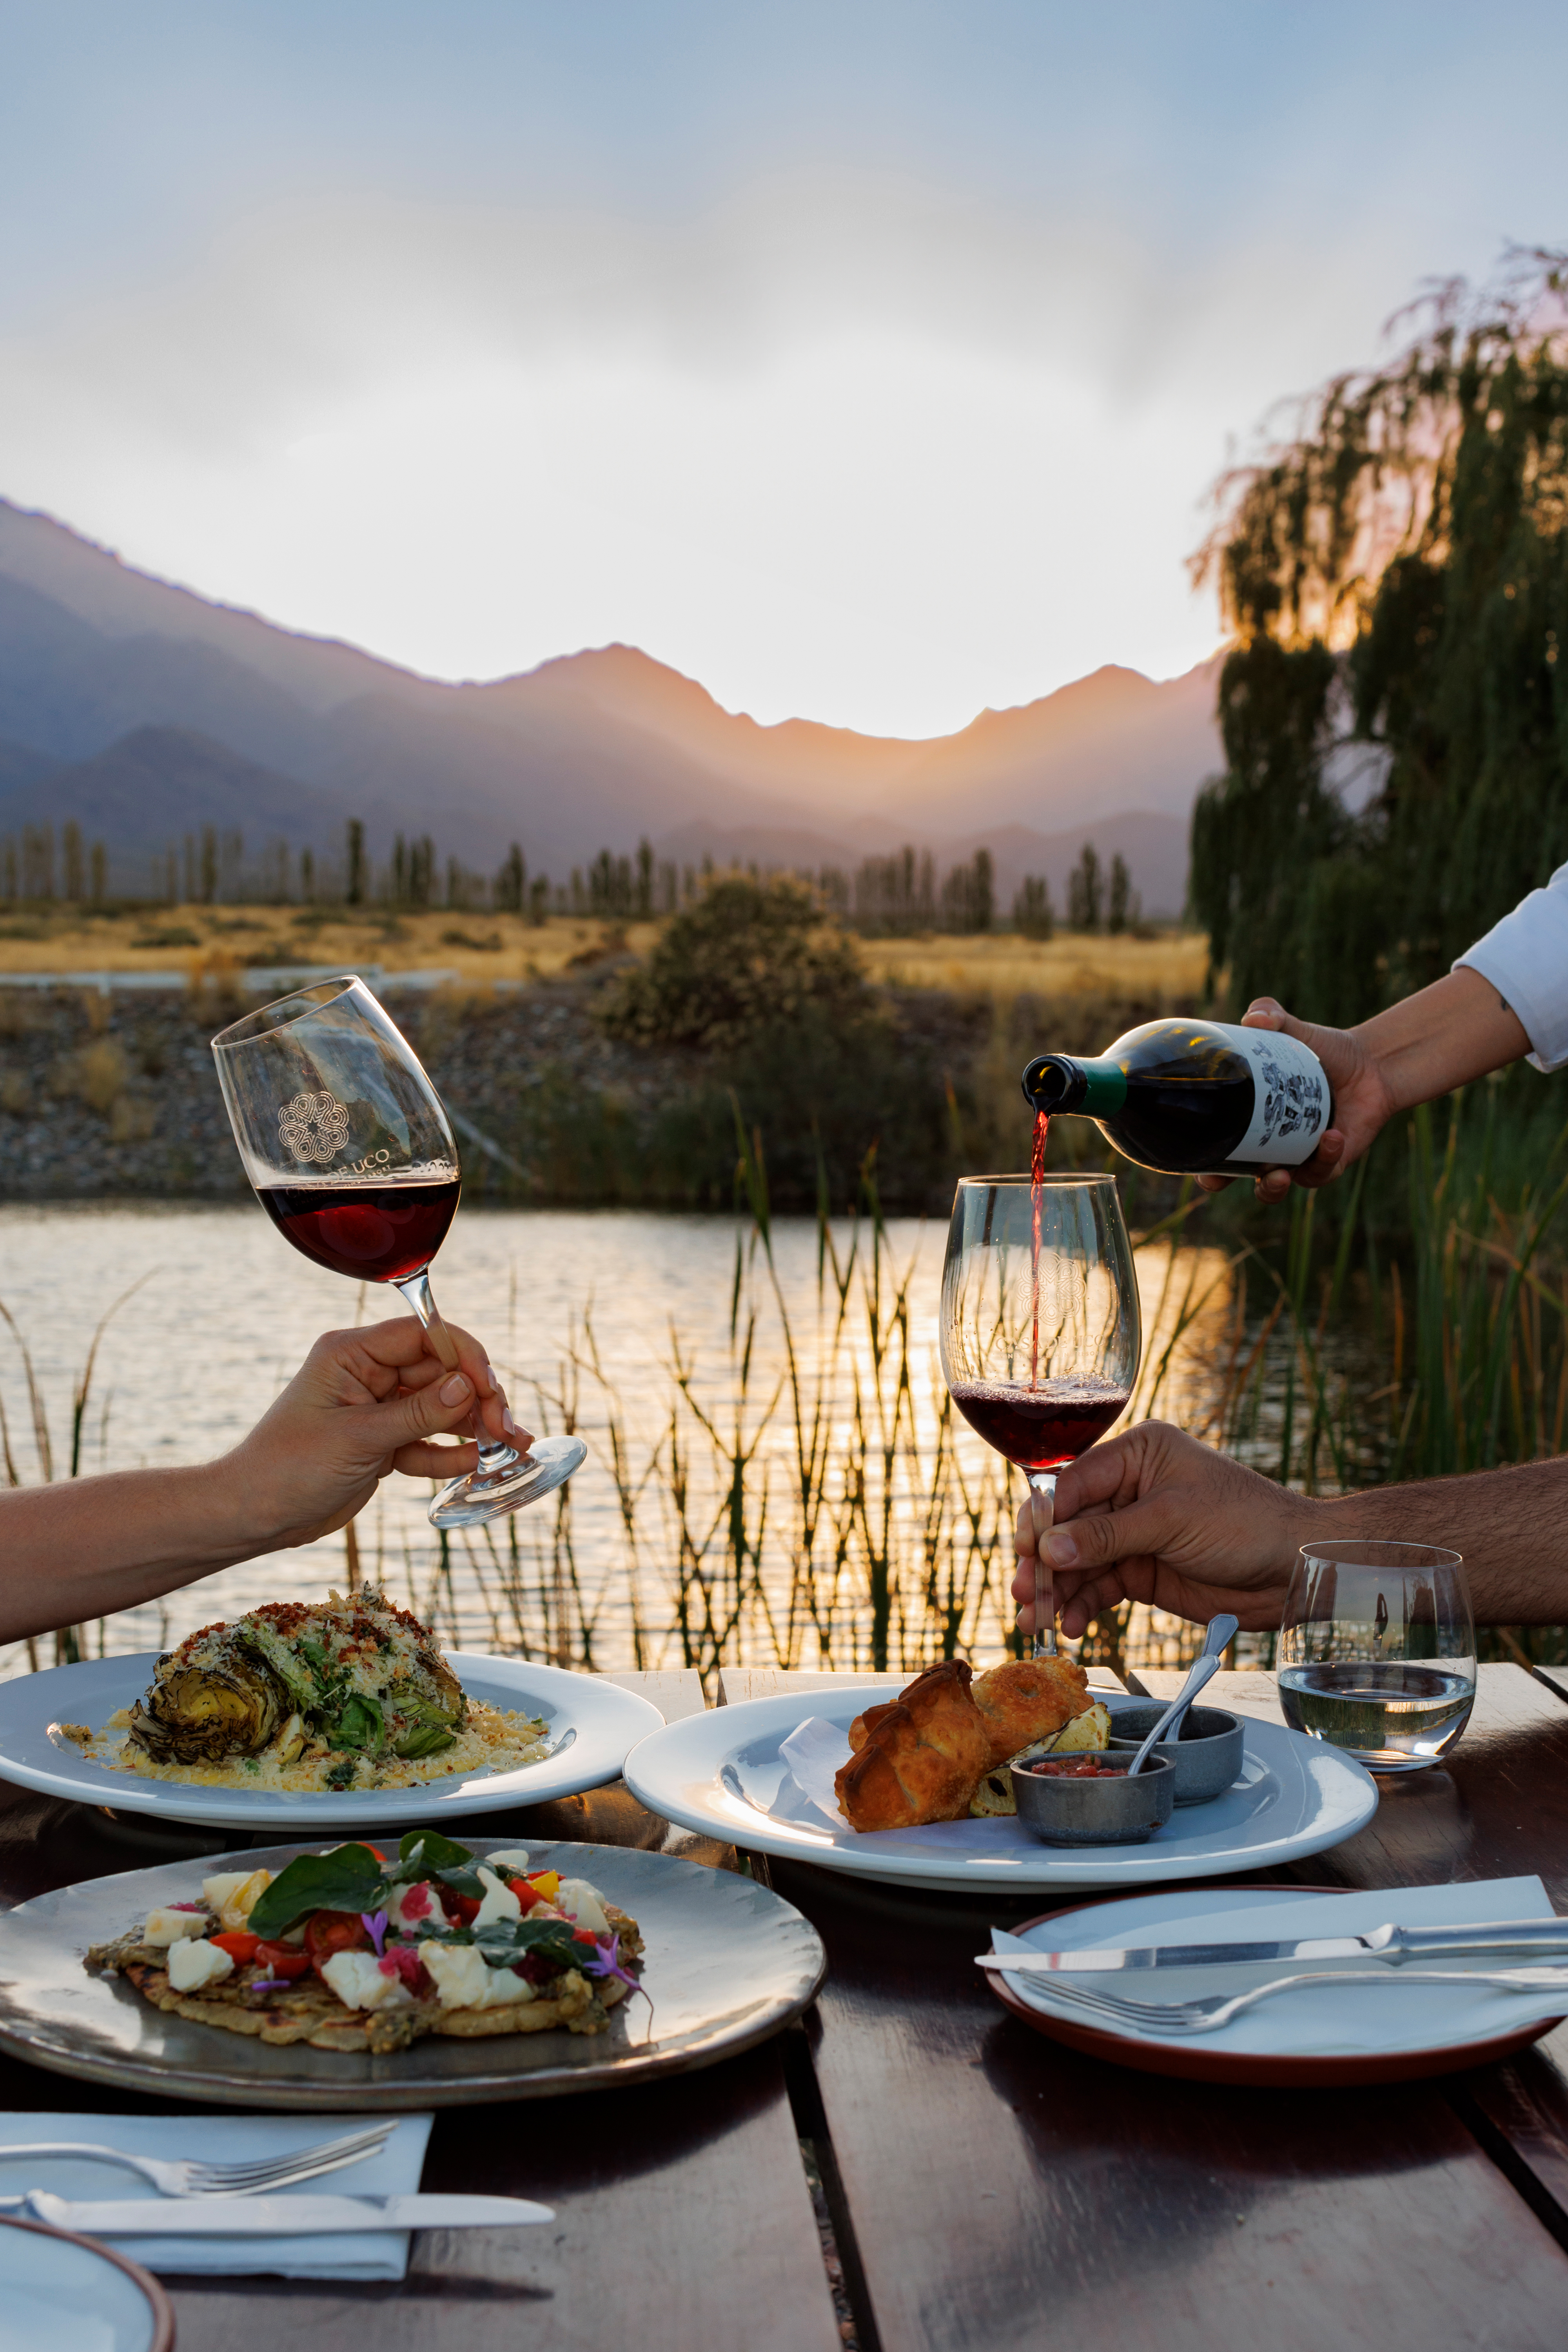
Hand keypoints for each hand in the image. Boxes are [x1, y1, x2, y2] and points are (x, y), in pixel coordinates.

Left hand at [223, 1317, 532, 1549]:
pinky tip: (478, 1464)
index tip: (490, 1388)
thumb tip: (468, 1386)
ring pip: (439, 1408)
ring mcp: (377, 1409)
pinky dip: (451, 1453)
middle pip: (440, 1372)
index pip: (423, 1336)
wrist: (254, 1516)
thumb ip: (416, 1413)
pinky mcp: (382, 1443)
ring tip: (511, 1448)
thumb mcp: (358, 1439)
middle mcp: (368, 1374)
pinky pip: (427, 1441)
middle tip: (507, 1430)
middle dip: (477, 1398)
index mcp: (352, 1353)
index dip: (464, 1357)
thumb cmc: (289, 1468)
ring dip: (474, 1427)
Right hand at [1010, 1421, 1318, 1638]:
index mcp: (1138, 1454)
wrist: (1294, 1569)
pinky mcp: (1141, 1569)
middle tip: (1025, 1594)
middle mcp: (1130, 1489)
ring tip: (1036, 1622)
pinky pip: (1100, 1586)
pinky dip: (1083, 1606)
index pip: (1073, 1481)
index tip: (1024, 1550)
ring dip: (1058, 1591)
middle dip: (1044, 1560)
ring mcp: (1134, 1532)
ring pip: (1078, 1560)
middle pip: (1068, 1524)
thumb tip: (1048, 1550)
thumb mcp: (1171, 1520)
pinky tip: (1072, 1626)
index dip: (1044, 1517)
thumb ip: (1107, 1535)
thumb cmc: (1245, 1523)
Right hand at [1196, 1000, 1392, 1204]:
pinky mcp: (1328, 1163)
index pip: (1209, 1141)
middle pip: (1229, 1176)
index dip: (1193, 1152)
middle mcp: (1264, 1144)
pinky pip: (1320, 1173)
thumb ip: (1271, 1015)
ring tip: (1280, 1172)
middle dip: (1220, 1182)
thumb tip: (1254, 1019)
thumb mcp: (1293, 1030)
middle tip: (1220, 1179)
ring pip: (1272, 1188)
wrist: (1370, 1064)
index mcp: (1244, 1118)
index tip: (1186, 1150)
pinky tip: (1333, 1136)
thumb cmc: (1322, 1050)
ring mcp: (1294, 1158)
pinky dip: (1325, 1158)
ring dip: (1272, 1187)